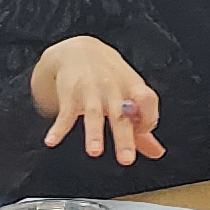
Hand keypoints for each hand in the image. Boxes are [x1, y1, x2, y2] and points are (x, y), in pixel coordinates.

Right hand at [32, 37, 165, 165]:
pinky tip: (52, 141)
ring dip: (94, 132)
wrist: (79, 50)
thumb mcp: (130, 94)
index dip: (148, 116)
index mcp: (132, 88)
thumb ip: (142, 126)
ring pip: (94, 113)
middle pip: (121, 114)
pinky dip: (58, 127)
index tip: (143, 131)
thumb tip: (158, 153)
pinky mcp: (70, 94)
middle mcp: (113, 89)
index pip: (148, 100)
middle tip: (126, 159)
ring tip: (94, 151)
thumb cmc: (110, 77)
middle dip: (124, 137)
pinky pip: (65, 113)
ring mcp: (91, 91)